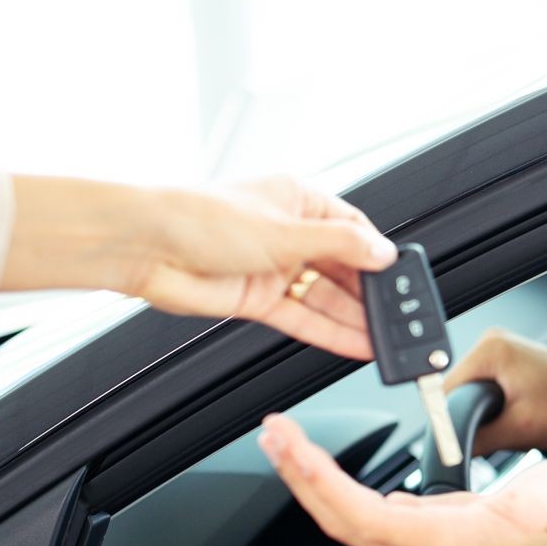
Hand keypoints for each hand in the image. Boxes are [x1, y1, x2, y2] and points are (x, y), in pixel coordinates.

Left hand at [1, 174, 398, 358]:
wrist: (145, 246)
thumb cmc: (200, 217)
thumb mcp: (285, 229)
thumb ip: (340, 244)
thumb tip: (382, 252)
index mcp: (298, 200)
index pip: (353, 229)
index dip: (378, 256)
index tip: (401, 280)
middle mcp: (288, 234)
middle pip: (343, 268)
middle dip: (371, 295)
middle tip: (400, 319)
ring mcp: (273, 269)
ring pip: (326, 298)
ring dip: (355, 320)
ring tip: (387, 341)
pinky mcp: (258, 300)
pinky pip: (304, 320)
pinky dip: (330, 333)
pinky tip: (356, 345)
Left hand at [257, 413, 546, 545]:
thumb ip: (543, 504)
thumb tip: (527, 504)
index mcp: (448, 542)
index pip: (364, 517)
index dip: (322, 482)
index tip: (295, 445)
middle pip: (341, 520)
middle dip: (301, 476)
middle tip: (274, 433)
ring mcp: (420, 545)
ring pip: (346, 518)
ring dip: (311, 480)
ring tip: (286, 444)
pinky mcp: (421, 532)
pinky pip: (363, 514)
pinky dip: (334, 486)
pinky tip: (324, 467)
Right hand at [446, 328, 546, 453]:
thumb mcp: (520, 430)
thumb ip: (479, 439)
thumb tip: (450, 451)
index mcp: (491, 350)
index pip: (445, 389)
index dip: (447, 420)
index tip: (455, 441)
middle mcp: (493, 341)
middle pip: (457, 388)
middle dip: (467, 415)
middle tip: (494, 433)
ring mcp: (502, 348)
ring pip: (471, 389)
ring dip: (482, 410)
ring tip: (510, 421)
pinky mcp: (510, 358)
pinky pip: (486, 385)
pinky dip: (494, 404)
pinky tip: (514, 412)